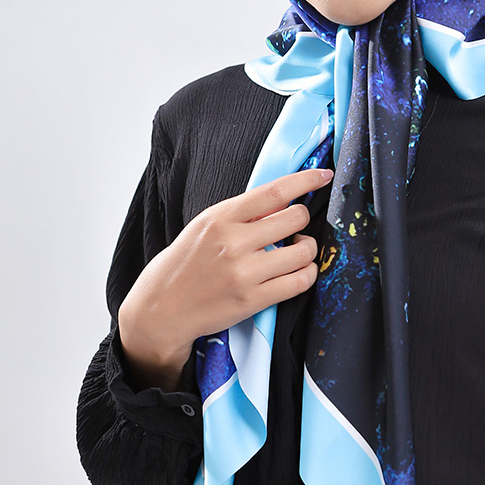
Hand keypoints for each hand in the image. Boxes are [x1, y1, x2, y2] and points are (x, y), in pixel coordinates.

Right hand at [117, 167, 332, 390]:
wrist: (161, 309)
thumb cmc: (185, 264)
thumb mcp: (205, 226)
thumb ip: (242, 213)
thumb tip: (285, 198)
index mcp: (220, 217)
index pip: (274, 191)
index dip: (306, 180)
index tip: (324, 175)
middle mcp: (233, 242)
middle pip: (295, 218)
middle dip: (304, 220)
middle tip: (296, 227)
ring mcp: (244, 272)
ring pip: (304, 251)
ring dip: (308, 248)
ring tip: (296, 251)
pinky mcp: (252, 300)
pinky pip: (300, 281)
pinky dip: (308, 273)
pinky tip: (300, 271)